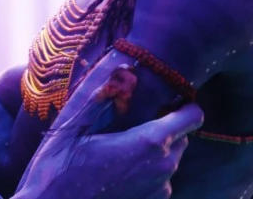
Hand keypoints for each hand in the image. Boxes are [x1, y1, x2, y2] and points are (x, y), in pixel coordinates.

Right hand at [15, 103, 202, 198]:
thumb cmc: (59, 169)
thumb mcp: (73, 126)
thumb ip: (101, 94)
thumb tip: (123, 66)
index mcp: (150, 143)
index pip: (193, 116)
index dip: (183, 103)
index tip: (165, 98)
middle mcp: (163, 168)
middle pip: (181, 136)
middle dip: (164, 124)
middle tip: (132, 120)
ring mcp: (160, 191)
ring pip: (171, 158)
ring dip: (154, 148)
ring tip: (119, 145)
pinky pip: (160, 179)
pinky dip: (146, 169)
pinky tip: (117, 168)